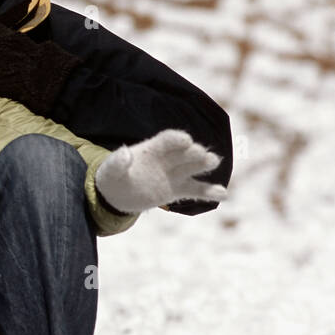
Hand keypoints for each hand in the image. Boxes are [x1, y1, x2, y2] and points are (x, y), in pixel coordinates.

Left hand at [95, 129, 228, 213]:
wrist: (116, 194)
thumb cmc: (112, 177)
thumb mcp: (110, 170)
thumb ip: (117, 162)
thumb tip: (124, 153)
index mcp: (151, 149)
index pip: (166, 140)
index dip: (176, 140)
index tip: (186, 140)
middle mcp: (166, 159)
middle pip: (183, 153)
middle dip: (192, 153)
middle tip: (202, 154)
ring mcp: (173, 174)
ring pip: (192, 168)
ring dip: (203, 165)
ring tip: (214, 162)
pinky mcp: (176, 190)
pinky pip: (195, 190)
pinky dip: (209, 192)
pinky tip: (224, 195)